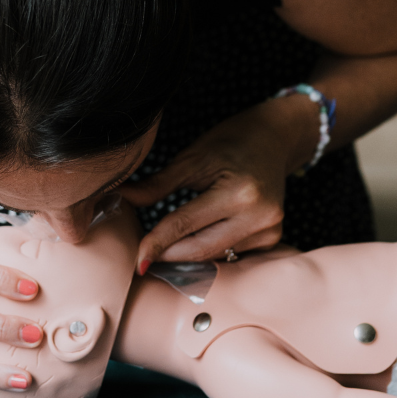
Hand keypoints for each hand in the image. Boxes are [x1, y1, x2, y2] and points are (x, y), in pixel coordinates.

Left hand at [123, 97, 321, 270]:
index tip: (136, 259)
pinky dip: (209, 250)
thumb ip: (158, 184)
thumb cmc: (231, 143)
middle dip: (169, 254)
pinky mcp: (272, 239)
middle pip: (200, 249)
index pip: (185, 224)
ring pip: (214, 254)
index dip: (157, 242)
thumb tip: (122, 197)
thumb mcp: (192, 158)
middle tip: (143, 255)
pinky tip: (195, 240)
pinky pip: (230, 253)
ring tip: (166, 244)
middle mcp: (259, 216)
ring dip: (186, 254)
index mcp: (239, 192)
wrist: (274, 138)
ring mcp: (269, 231)